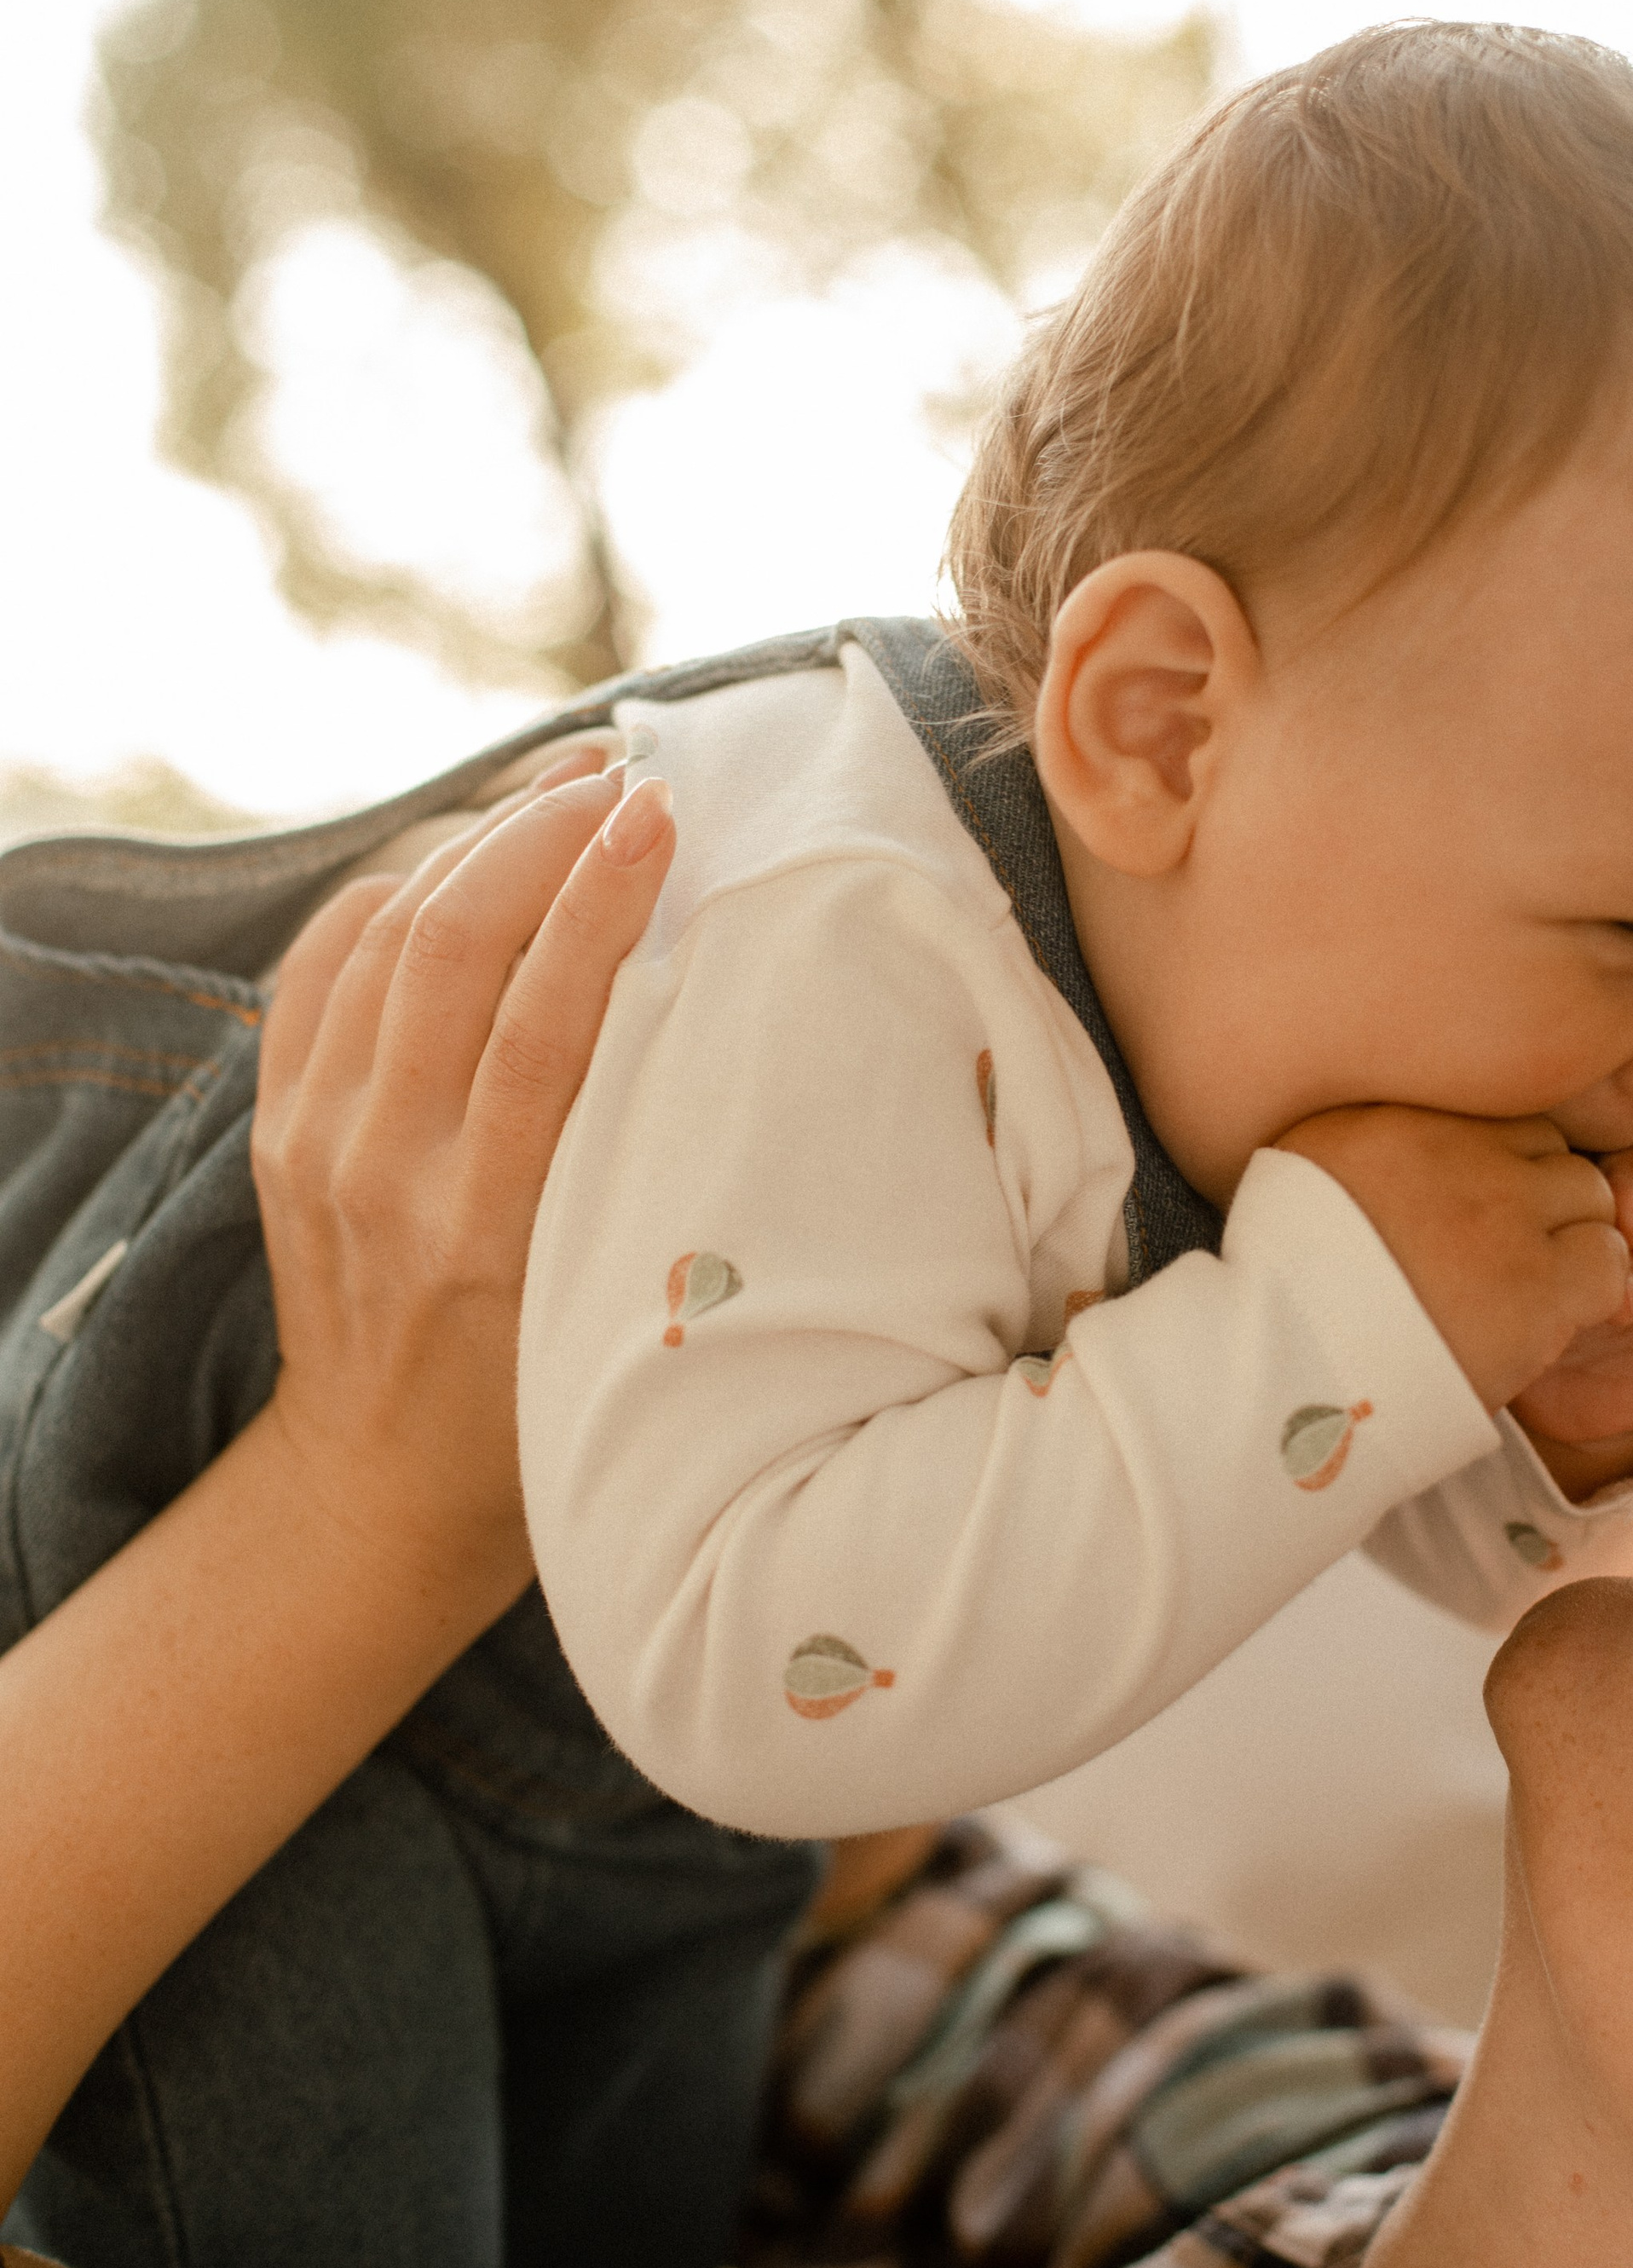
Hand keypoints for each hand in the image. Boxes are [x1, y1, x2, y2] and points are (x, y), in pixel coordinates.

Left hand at [251, 752, 674, 1614]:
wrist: (385, 1491)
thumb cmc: (544, 1403)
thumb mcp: (617, 1295)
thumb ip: (649, 1162)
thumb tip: (718, 988)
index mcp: (491, 1230)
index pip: (543, 1018)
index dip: (602, 896)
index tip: (664, 811)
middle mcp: (389, 1176)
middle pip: (450, 945)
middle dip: (540, 832)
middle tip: (623, 776)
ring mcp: (318, 1145)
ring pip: (383, 933)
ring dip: (477, 837)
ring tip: (560, 787)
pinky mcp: (279, 1127)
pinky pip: (324, 960)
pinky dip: (395, 887)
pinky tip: (466, 854)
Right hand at [1276, 1104, 1629, 1418]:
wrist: (1287, 1380)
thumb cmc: (1285, 1295)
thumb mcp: (1297, 1180)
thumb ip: (1355, 1142)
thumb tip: (1384, 1139)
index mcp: (1392, 1118)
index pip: (1492, 1110)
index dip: (1495, 1165)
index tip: (1472, 1213)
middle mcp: (1453, 1148)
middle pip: (1545, 1145)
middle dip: (1540, 1196)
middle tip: (1508, 1255)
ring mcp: (1500, 1212)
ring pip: (1590, 1194)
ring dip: (1572, 1239)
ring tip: (1530, 1289)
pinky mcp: (1535, 1283)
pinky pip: (1607, 1260)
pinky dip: (1592, 1288)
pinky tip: (1549, 1318)